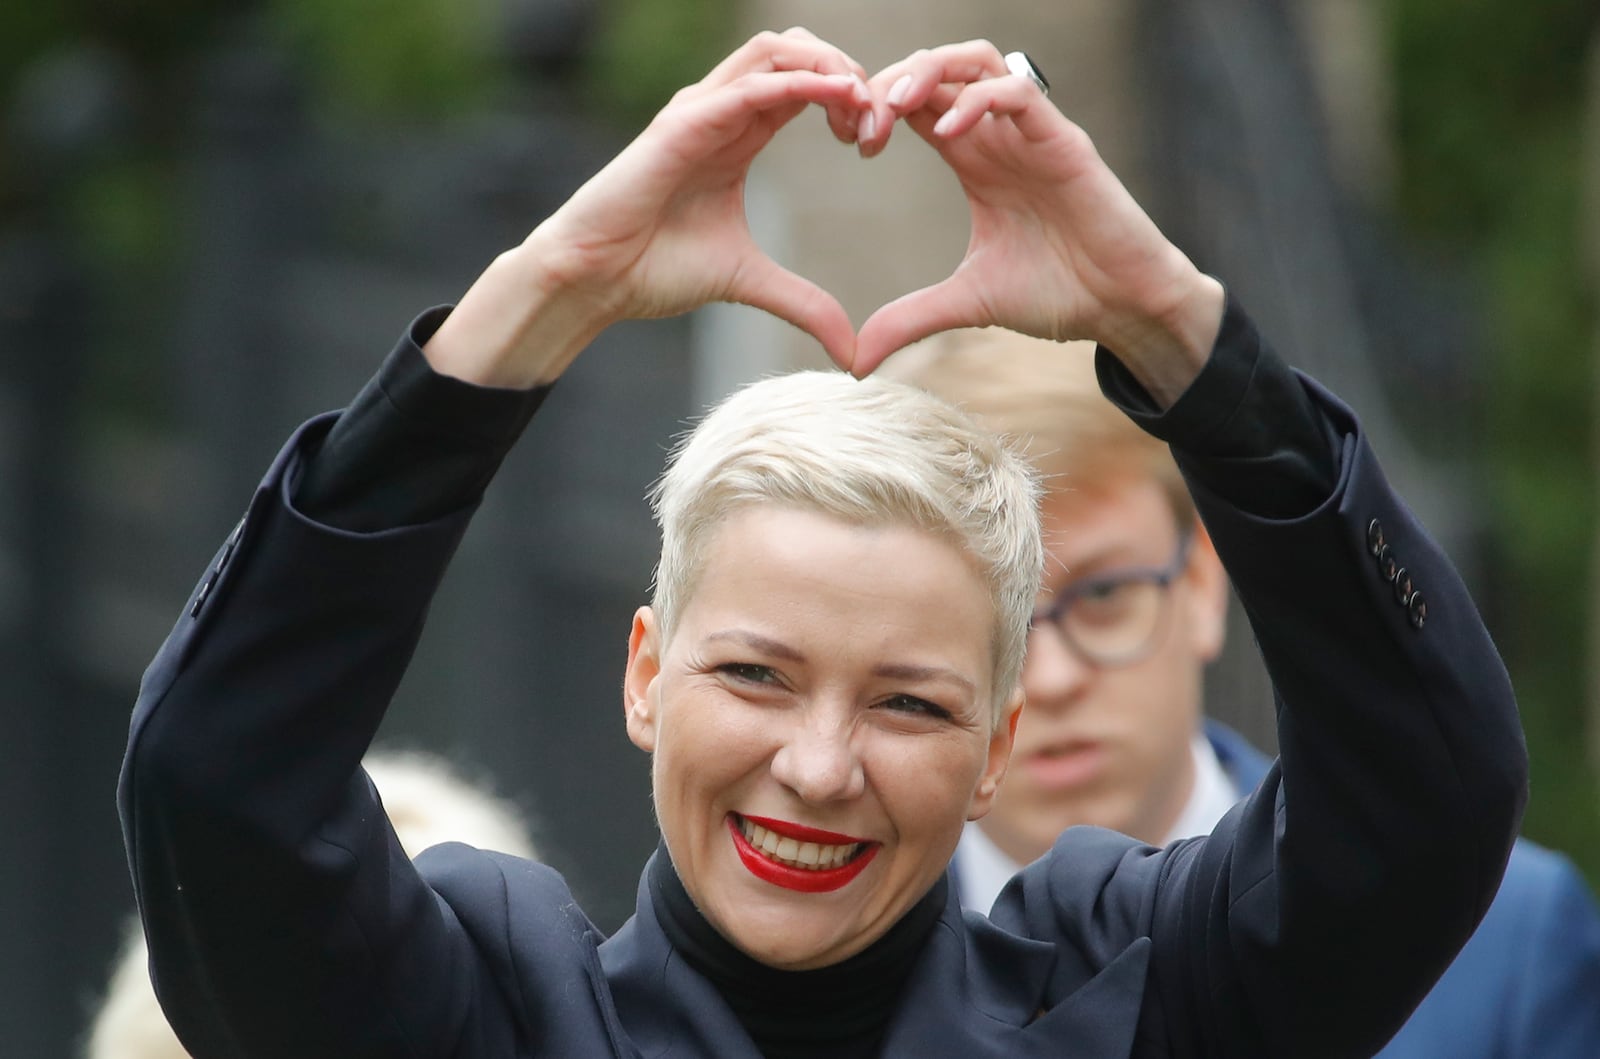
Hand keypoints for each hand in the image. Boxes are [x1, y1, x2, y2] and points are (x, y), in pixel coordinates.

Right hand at [425, 29, 868, 387]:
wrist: (595, 280)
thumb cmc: (654, 270)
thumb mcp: (751, 284)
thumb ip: (805, 306)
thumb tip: (852, 353)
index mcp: (740, 133)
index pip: (807, 83)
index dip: (851, 100)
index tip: (874, 145)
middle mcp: (722, 109)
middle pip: (799, 50)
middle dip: (850, 73)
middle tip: (877, 124)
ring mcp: (701, 109)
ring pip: (778, 49)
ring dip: (831, 68)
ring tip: (863, 106)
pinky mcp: (683, 123)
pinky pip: (750, 85)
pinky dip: (801, 83)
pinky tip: (839, 101)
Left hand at [850, 42, 1222, 401]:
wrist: (1121, 308)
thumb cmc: (1057, 294)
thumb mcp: (965, 304)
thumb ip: (910, 319)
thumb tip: (856, 363)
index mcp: (973, 160)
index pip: (916, 103)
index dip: (876, 107)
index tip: (852, 141)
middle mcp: (998, 137)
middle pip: (938, 68)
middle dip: (889, 80)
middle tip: (860, 121)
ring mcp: (1031, 134)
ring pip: (978, 61)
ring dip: (929, 70)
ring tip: (894, 105)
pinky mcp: (1064, 142)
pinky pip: (1020, 92)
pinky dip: (979, 98)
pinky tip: (948, 131)